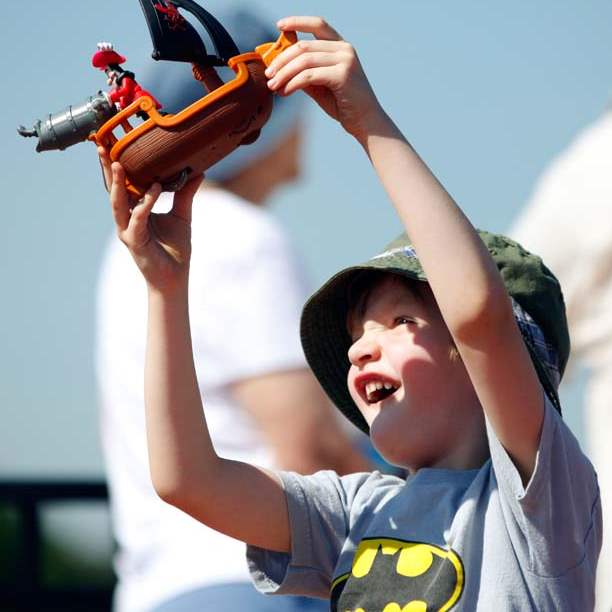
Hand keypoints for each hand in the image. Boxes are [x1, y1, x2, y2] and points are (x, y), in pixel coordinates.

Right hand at [98, 146, 202, 292]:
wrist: (175, 277)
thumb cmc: (175, 249)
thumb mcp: (182, 215)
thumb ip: (185, 193)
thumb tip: (198, 172)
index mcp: (134, 210)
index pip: (122, 184)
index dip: (116, 165)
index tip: (112, 143)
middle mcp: (126, 218)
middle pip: (113, 189)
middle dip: (107, 168)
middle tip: (103, 145)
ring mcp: (128, 230)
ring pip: (118, 203)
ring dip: (117, 183)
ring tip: (118, 163)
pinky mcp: (135, 241)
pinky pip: (138, 219)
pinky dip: (145, 203)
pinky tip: (155, 190)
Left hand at [265, 16, 385, 139]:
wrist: (365, 122)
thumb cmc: (343, 104)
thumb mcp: (320, 85)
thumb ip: (304, 73)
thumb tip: (279, 66)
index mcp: (341, 47)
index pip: (318, 25)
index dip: (298, 22)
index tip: (279, 26)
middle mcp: (345, 49)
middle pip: (304, 46)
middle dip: (282, 60)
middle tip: (268, 74)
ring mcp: (345, 60)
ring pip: (304, 60)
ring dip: (284, 73)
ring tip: (273, 86)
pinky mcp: (343, 75)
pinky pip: (309, 76)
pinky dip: (293, 84)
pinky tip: (285, 93)